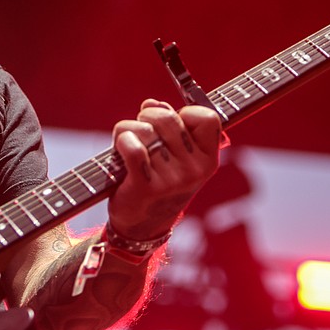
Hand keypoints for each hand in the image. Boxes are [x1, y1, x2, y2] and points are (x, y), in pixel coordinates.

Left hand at [108, 99, 220, 240]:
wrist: (143, 226)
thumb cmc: (159, 181)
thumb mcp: (176, 156)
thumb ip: (169, 124)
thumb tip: (152, 103)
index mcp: (209, 160)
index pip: (208, 117)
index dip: (185, 113)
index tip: (174, 122)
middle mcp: (195, 170)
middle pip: (168, 118)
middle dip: (147, 116)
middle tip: (141, 128)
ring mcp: (172, 180)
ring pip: (145, 131)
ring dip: (128, 129)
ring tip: (127, 141)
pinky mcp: (147, 186)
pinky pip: (133, 148)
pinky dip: (122, 141)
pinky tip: (120, 148)